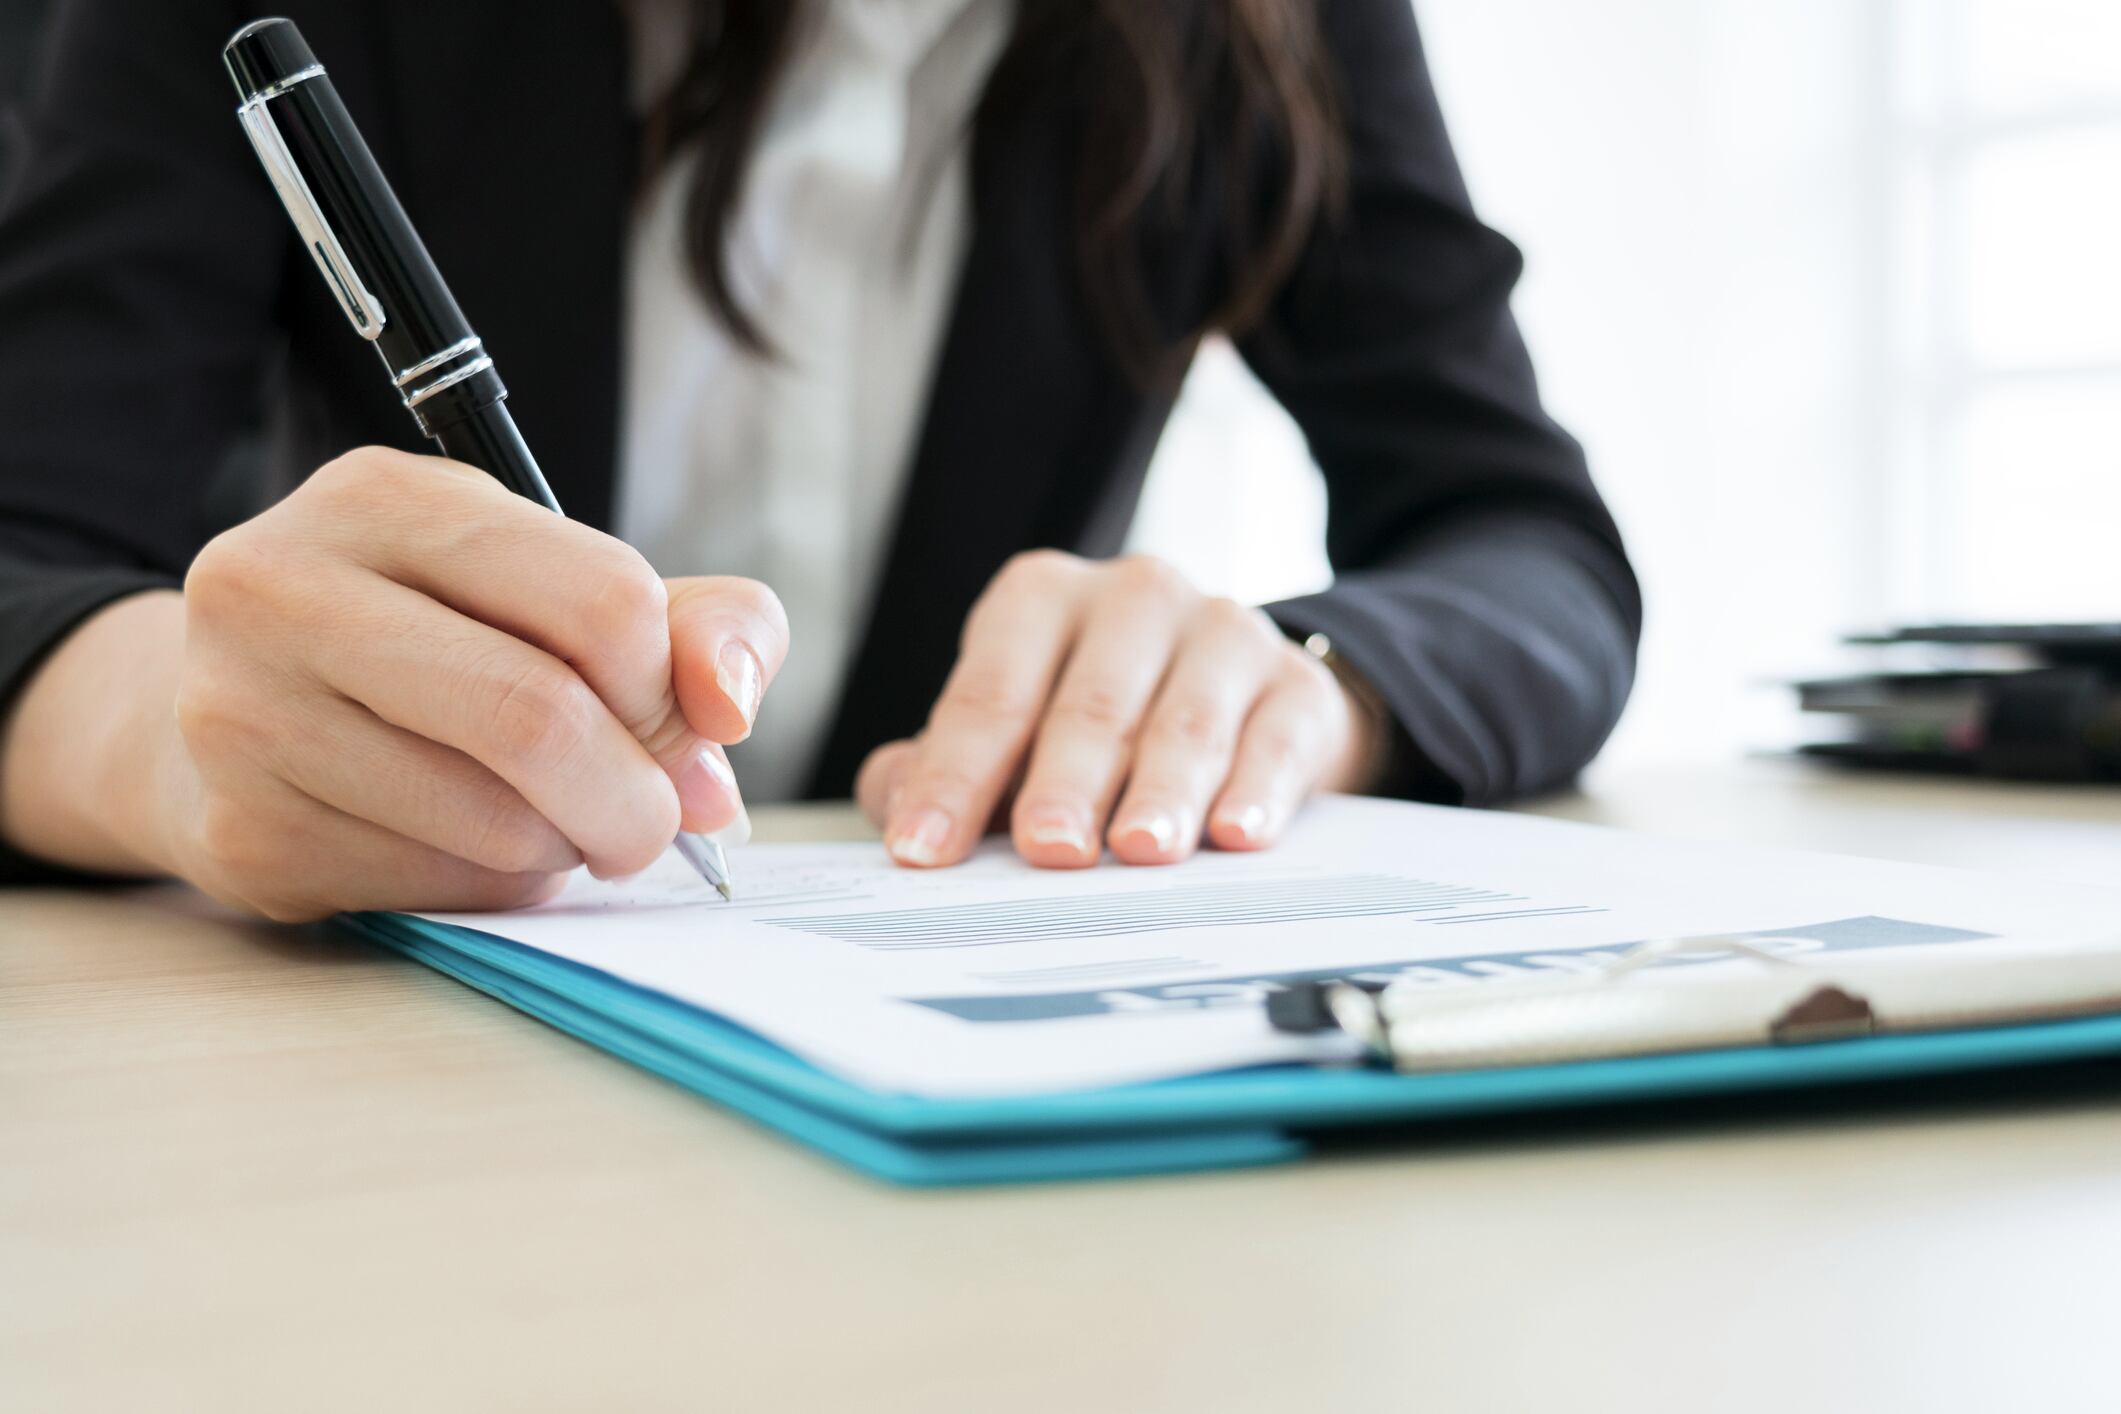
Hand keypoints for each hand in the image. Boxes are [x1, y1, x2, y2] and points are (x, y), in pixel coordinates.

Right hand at [3, 447, 786, 919]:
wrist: (242, 715)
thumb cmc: (445, 640)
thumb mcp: (567, 587)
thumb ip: (696, 625)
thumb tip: (729, 708)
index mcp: (385, 498)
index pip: (604, 601)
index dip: (670, 689)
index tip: (675, 724)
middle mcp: (285, 589)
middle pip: (539, 719)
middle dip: (638, 797)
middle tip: (655, 820)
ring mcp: (244, 716)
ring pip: (497, 825)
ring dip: (567, 847)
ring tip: (553, 820)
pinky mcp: (246, 837)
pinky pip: (441, 893)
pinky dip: (498, 890)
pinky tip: (470, 848)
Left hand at [855, 551, 1379, 868]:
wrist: (1239, 701)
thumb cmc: (1097, 724)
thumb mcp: (1012, 732)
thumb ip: (944, 769)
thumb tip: (901, 815)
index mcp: (1041, 600)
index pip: (990, 693)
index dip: (954, 776)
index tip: (924, 850)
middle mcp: (1133, 598)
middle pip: (1090, 704)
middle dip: (1066, 783)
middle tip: (1048, 850)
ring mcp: (1223, 633)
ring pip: (1185, 720)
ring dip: (1162, 791)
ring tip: (1142, 850)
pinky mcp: (1296, 684)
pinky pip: (1276, 738)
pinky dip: (1256, 790)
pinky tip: (1237, 835)